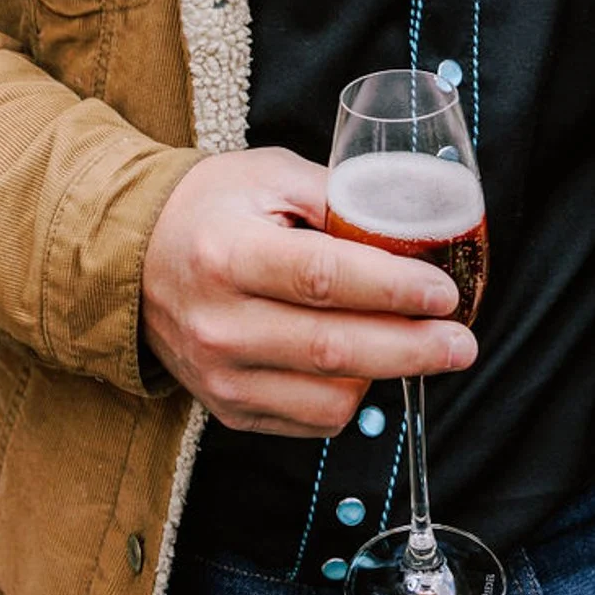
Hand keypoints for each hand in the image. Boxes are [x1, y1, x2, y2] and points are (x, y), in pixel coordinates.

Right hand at [140, 146, 475, 437]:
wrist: (132, 260)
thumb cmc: (211, 207)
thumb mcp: (270, 175)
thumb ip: (339, 196)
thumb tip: (414, 223)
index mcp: (226, 254)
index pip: (323, 278)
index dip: (392, 288)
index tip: (443, 291)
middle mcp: (218, 324)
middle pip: (334, 350)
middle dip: (413, 348)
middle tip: (462, 342)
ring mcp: (219, 376)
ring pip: (330, 398)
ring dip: (385, 374)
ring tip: (414, 344)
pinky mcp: (228, 410)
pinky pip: (310, 419)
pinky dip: (350, 394)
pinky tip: (363, 361)